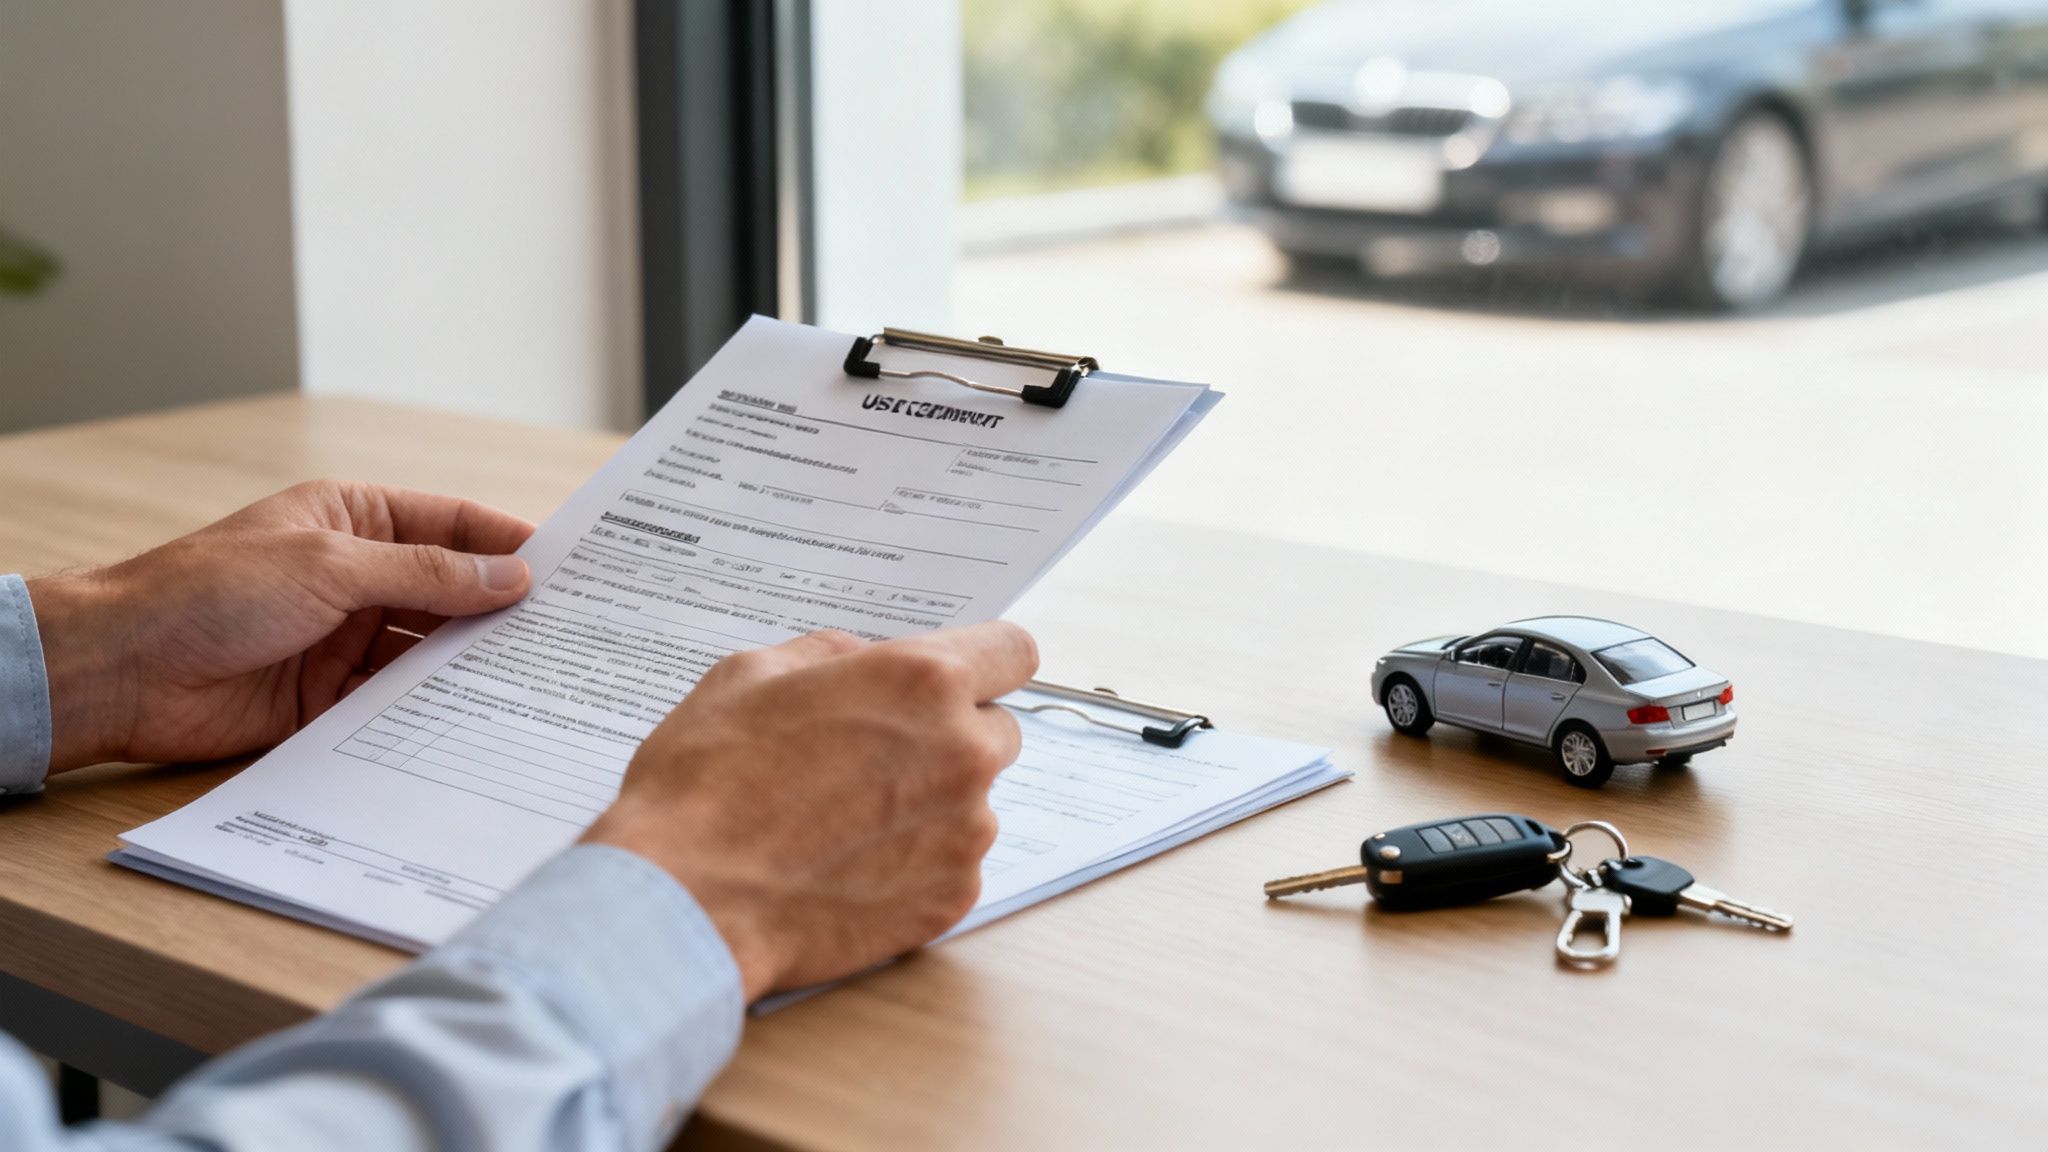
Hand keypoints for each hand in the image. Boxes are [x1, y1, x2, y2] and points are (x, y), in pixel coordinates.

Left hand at [28, 480, 534, 771]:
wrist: (124, 670)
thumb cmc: (209, 592)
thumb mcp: (330, 568)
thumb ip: (426, 574)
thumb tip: (511, 576)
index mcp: (353, 521)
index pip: (451, 524)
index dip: (509, 542)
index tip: (571, 567)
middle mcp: (356, 577)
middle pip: (449, 591)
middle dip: (501, 610)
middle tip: (569, 632)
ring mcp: (345, 639)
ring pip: (430, 650)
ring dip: (472, 664)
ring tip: (537, 678)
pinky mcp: (332, 698)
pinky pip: (399, 702)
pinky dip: (435, 709)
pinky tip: (478, 718)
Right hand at [583, 621, 1037, 999]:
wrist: (684, 899)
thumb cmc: (706, 781)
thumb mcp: (752, 673)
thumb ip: (835, 654)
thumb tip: (868, 660)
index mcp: (922, 682)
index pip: (1013, 650)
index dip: (986, 660)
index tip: (964, 677)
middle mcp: (962, 753)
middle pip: (997, 729)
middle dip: (951, 734)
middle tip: (876, 756)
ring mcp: (964, 833)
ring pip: (973, 802)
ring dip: (930, 803)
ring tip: (845, 820)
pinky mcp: (951, 898)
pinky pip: (952, 864)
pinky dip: (914, 862)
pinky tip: (847, 865)